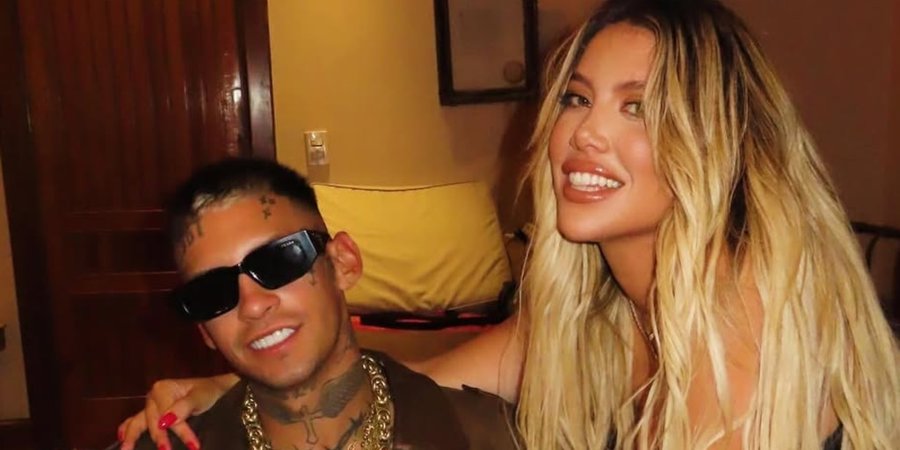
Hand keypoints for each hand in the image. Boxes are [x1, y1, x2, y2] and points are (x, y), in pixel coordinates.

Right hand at [117, 374, 237, 449]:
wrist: (213, 389)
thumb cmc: (207, 392)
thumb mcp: (200, 397)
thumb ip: (184, 407)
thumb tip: (166, 421)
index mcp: (163, 389)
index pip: (167, 413)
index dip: (180, 430)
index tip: (193, 446)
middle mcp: (152, 397)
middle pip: (152, 420)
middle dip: (159, 438)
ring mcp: (150, 406)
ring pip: (137, 422)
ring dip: (131, 437)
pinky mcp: (151, 414)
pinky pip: (135, 422)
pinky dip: (127, 431)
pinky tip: (121, 440)